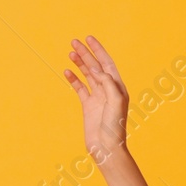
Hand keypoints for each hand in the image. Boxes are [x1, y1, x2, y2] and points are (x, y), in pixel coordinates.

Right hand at [66, 36, 128, 164]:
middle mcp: (108, 90)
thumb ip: (108, 83)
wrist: (107, 147)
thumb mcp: (116, 101)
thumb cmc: (115, 126)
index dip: (98, 50)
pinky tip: (67, 71)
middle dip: (86, 53)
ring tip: (70, 53)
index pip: (107, 63)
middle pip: (96, 66)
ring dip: (79, 64)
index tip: (89, 38)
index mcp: (118, 87)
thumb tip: (97, 70)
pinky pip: (80, 88)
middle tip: (74, 42)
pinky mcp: (88, 106)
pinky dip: (74, 79)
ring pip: (87, 75)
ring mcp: (97, 97)